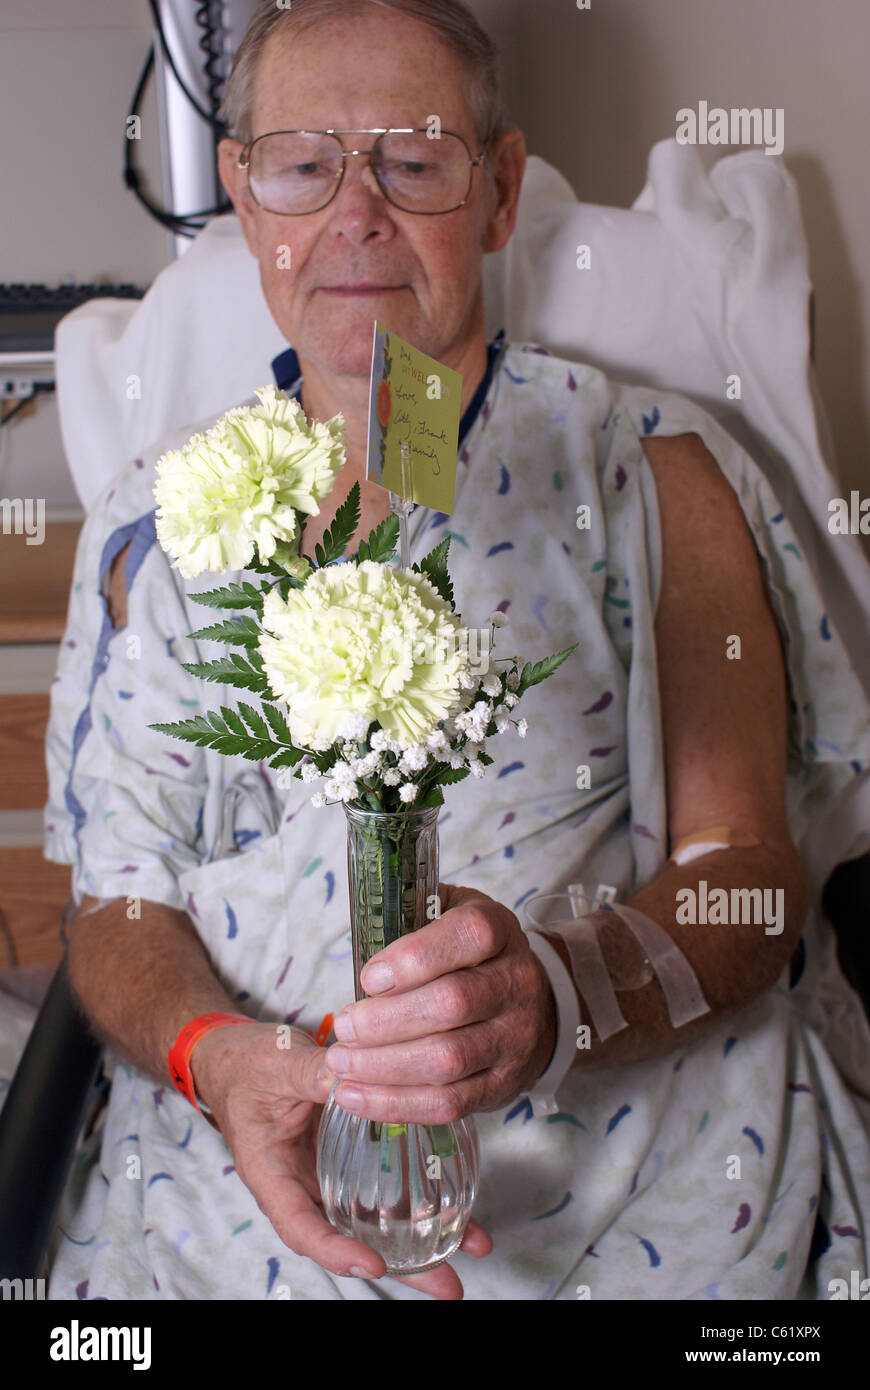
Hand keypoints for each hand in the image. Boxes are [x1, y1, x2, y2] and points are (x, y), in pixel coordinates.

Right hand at [192, 1022, 491, 1298]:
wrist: (237, 1059)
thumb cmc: (247, 1066)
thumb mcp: (275, 1065)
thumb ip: (312, 1073)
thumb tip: (350, 1075)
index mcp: (272, 1173)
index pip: (299, 1225)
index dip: (335, 1250)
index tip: (374, 1264)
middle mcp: (303, 1185)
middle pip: (350, 1237)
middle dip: (401, 1267)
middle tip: (448, 1283)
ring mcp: (329, 1176)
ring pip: (375, 1219)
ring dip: (424, 1238)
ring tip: (473, 1246)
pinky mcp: (351, 1160)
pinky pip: (385, 1185)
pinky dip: (422, 1197)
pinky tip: (461, 1203)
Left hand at [324, 883, 557, 1123]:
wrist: (529, 1004)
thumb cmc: (467, 956)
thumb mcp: (446, 918)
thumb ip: (407, 923)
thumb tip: (358, 950)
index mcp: (498, 929)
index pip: (469, 935)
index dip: (415, 958)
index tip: (369, 978)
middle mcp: (515, 982)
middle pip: (452, 1003)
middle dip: (385, 1021)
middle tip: (344, 1027)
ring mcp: (514, 1038)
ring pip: (448, 1060)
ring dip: (383, 1066)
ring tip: (341, 1062)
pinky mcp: (502, 1084)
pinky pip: (448, 1102)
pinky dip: (395, 1103)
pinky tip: (354, 1095)